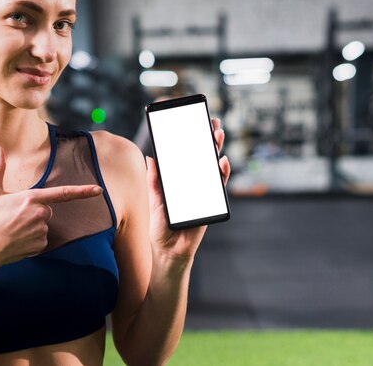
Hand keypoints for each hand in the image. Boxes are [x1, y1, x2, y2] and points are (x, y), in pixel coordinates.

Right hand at [0, 146, 102, 267]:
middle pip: (47, 210)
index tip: (98, 190)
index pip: (63, 193)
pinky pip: (41, 240)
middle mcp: (40, 214)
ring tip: (12, 230)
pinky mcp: (40, 245)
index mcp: (31, 198)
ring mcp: (41, 231)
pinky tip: (17, 242)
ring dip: (32, 227)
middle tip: (13, 218)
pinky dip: (31, 241)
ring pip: (43, 225)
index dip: (83, 191)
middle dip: (35, 212)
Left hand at [147, 118, 230, 260]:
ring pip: (212, 168)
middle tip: (212, 122)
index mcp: (180, 181)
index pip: (187, 157)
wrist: (169, 249)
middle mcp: (193, 184)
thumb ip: (154, 180)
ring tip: (217, 135)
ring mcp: (203, 193)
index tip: (194, 124)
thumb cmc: (161, 226)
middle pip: (202, 158)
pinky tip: (222, 161)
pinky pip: (218, 187)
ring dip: (216, 152)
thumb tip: (151, 158)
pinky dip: (221, 174)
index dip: (191, 141)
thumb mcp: (155, 199)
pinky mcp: (210, 203)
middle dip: (208, 140)